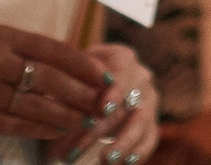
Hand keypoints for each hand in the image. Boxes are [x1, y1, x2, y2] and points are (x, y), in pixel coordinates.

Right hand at [0, 26, 108, 156]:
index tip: (106, 74)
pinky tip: (58, 131)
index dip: (83, 63)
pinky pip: (16, 124)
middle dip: (82, 91)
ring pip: (36, 103)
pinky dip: (42, 128)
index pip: (52, 47)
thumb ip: (19, 50)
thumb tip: (71, 58)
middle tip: (104, 101)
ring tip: (87, 119)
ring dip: (66, 113)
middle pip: (49, 76)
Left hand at [57, 45, 159, 164]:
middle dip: (102, 128)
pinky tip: (125, 163)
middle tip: (79, 149)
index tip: (103, 109)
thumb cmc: (75, 78)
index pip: (122, 72)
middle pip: (128, 102)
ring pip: (142, 121)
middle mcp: (141, 76)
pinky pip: (150, 137)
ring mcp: (149, 99)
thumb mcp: (69, 75)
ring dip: (125, 142)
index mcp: (122, 58)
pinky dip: (139, 152)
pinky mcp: (151, 121)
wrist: (90, 85)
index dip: (114, 91)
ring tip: (106, 159)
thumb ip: (67, 89)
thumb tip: (59, 114)